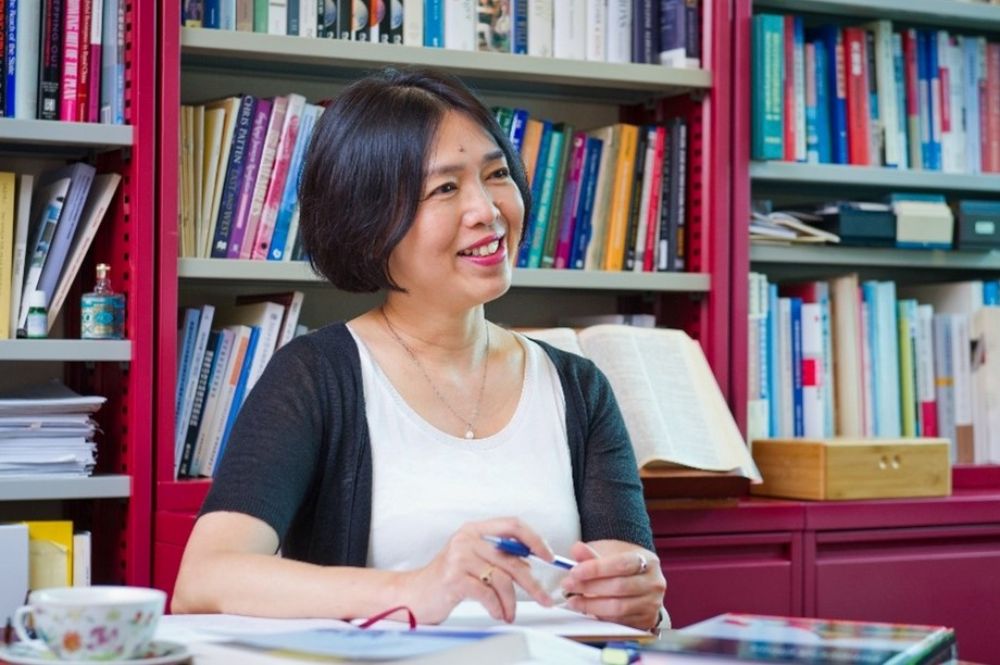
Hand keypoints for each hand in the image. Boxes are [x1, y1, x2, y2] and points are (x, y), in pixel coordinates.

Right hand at [396, 517, 555, 624]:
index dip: (535, 539)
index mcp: (475, 529)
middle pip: (512, 558)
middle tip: (544, 597)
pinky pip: (488, 594)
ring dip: (511, 602)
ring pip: (502, 579)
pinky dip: (497, 607)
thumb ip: (497, 556)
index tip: (549, 556)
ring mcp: (459, 557)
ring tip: (509, 613)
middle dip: (532, 582)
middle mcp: (467, 538)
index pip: (513, 525)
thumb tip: (532, 562)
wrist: (414, 594)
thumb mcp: (472, 559)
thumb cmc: (447, 579)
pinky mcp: (454, 578)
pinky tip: (497, 613)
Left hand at [559, 540, 666, 631]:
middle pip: (619, 587)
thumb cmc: (621, 566)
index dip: (596, 569)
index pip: (622, 564)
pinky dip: (600, 616)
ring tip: (573, 600)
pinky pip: (619, 621)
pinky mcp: (645, 622)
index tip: (575, 571)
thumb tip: (576, 549)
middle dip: (589, 587)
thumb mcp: (608, 553)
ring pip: (618, 607)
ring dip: (591, 605)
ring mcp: (652, 604)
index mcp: (648, 561)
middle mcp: (654, 583)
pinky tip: (586, 609)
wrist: (637, 581)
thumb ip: (591, 554)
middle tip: (568, 585)